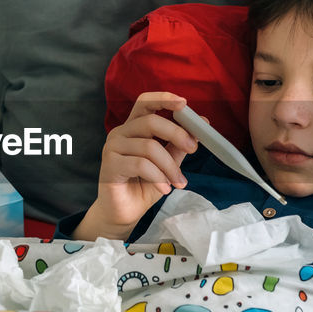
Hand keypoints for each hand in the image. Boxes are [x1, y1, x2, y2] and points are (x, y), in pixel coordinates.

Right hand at [72, 92, 197, 240]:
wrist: (125, 213)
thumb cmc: (144, 185)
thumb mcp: (167, 163)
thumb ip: (179, 145)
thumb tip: (202, 124)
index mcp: (134, 127)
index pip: (145, 102)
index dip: (163, 98)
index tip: (185, 103)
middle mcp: (121, 132)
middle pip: (151, 121)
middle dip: (177, 133)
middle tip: (193, 149)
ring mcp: (112, 147)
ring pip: (149, 146)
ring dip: (169, 166)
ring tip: (178, 182)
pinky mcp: (109, 164)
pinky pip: (141, 164)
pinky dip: (158, 177)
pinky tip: (164, 189)